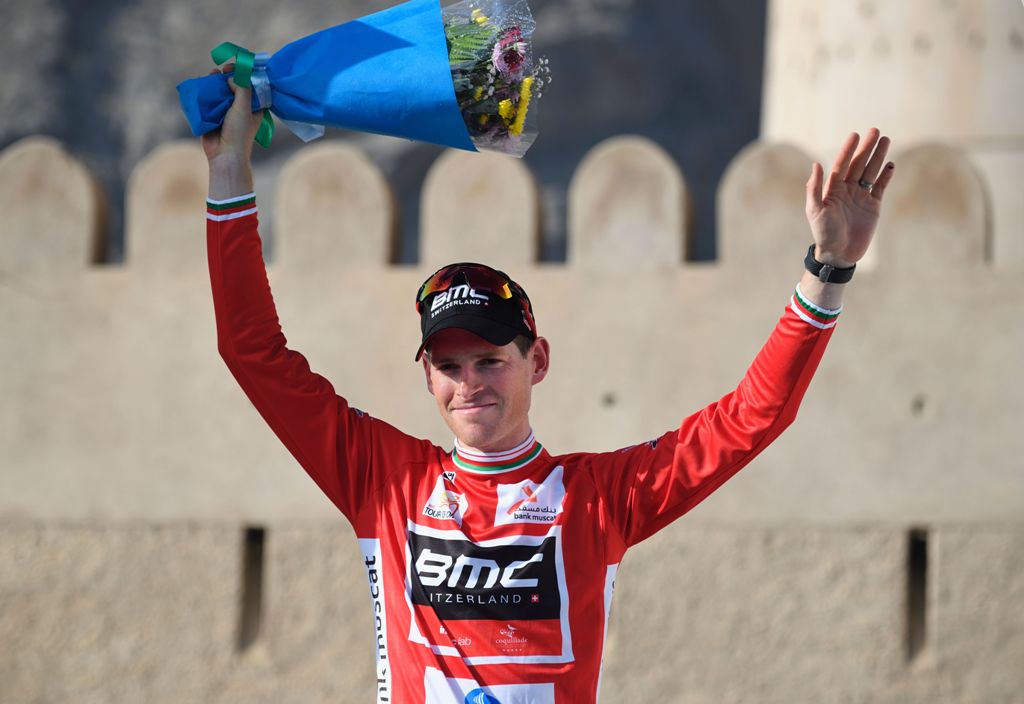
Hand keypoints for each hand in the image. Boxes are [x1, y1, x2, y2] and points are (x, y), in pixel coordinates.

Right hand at [200, 65, 263, 165]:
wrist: (224, 154)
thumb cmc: (239, 132)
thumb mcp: (244, 108)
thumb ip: (242, 89)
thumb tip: (233, 77)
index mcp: (254, 108)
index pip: (252, 86)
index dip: (246, 75)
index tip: (238, 67)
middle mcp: (241, 108)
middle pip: (235, 86)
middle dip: (229, 76)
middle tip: (224, 69)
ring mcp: (226, 111)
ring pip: (221, 92)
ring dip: (216, 82)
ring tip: (212, 73)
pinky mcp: (213, 115)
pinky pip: (209, 100)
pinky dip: (206, 92)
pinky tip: (203, 84)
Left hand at [805, 128, 893, 267]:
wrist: (838, 253)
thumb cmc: (823, 232)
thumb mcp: (815, 210)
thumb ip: (815, 188)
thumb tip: (816, 164)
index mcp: (832, 189)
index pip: (841, 164)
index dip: (848, 150)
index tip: (855, 135)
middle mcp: (847, 190)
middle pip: (858, 164)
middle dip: (866, 148)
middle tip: (875, 130)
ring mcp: (861, 197)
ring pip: (871, 172)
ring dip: (878, 156)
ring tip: (885, 139)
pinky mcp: (873, 206)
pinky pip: (880, 187)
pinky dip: (885, 176)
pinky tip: (890, 164)